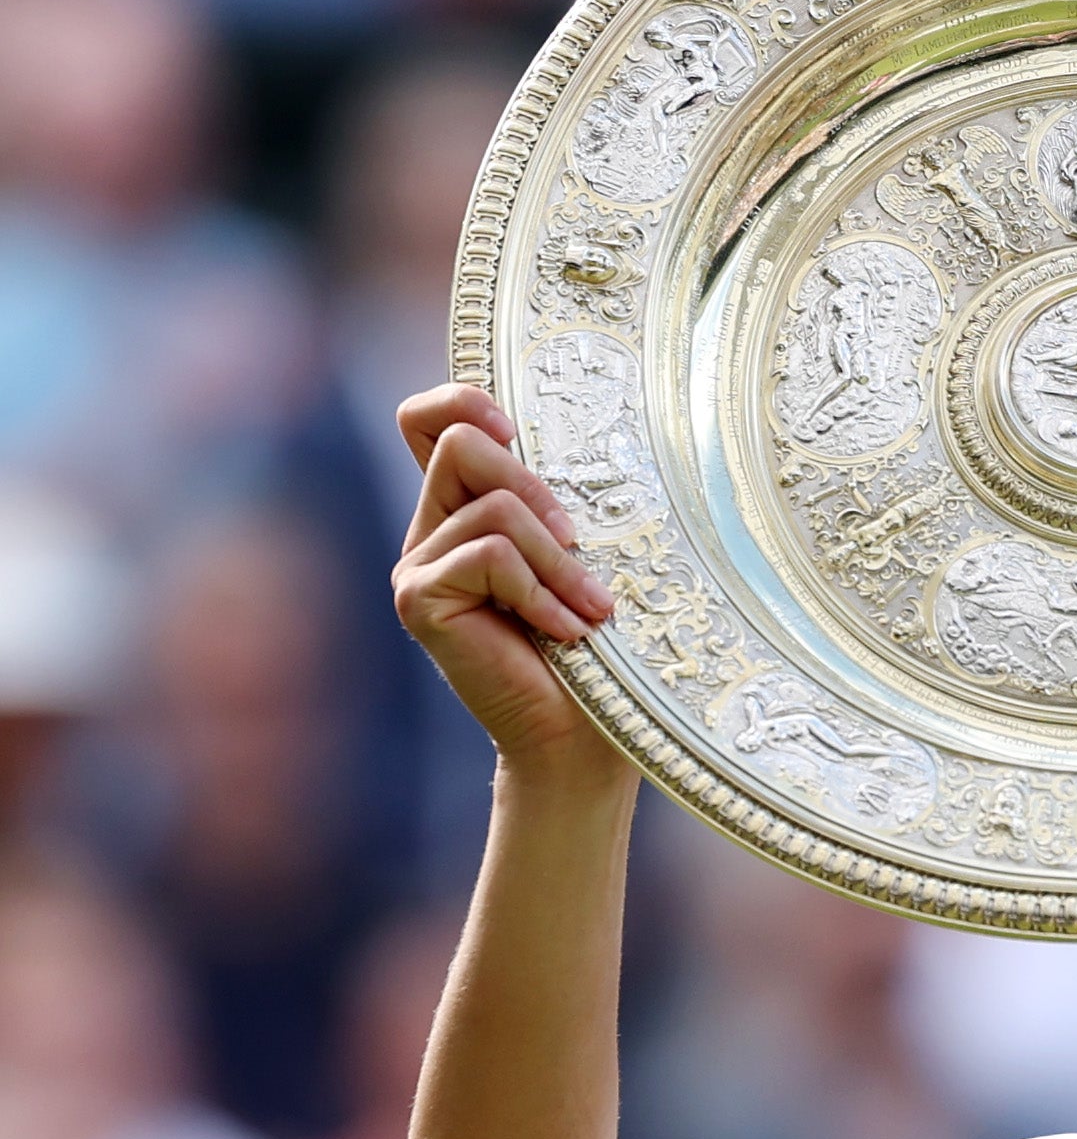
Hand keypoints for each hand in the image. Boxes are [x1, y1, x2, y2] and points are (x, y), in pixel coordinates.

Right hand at [391, 386, 620, 769]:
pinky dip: (539, 591)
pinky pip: (488, 554)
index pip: (429, 420)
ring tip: (589, 610)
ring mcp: (418, 564)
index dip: (464, 402)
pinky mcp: (418, 599)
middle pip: (462, 443)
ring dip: (556, 560)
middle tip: (580, 546)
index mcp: (467, 509)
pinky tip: (564, 632)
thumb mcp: (583, 555)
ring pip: (492, 506)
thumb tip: (584, 437)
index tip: (516, 432)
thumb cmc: (597, 648)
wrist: (582, 736)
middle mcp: (432, 530)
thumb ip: (557, 500)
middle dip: (537, 489)